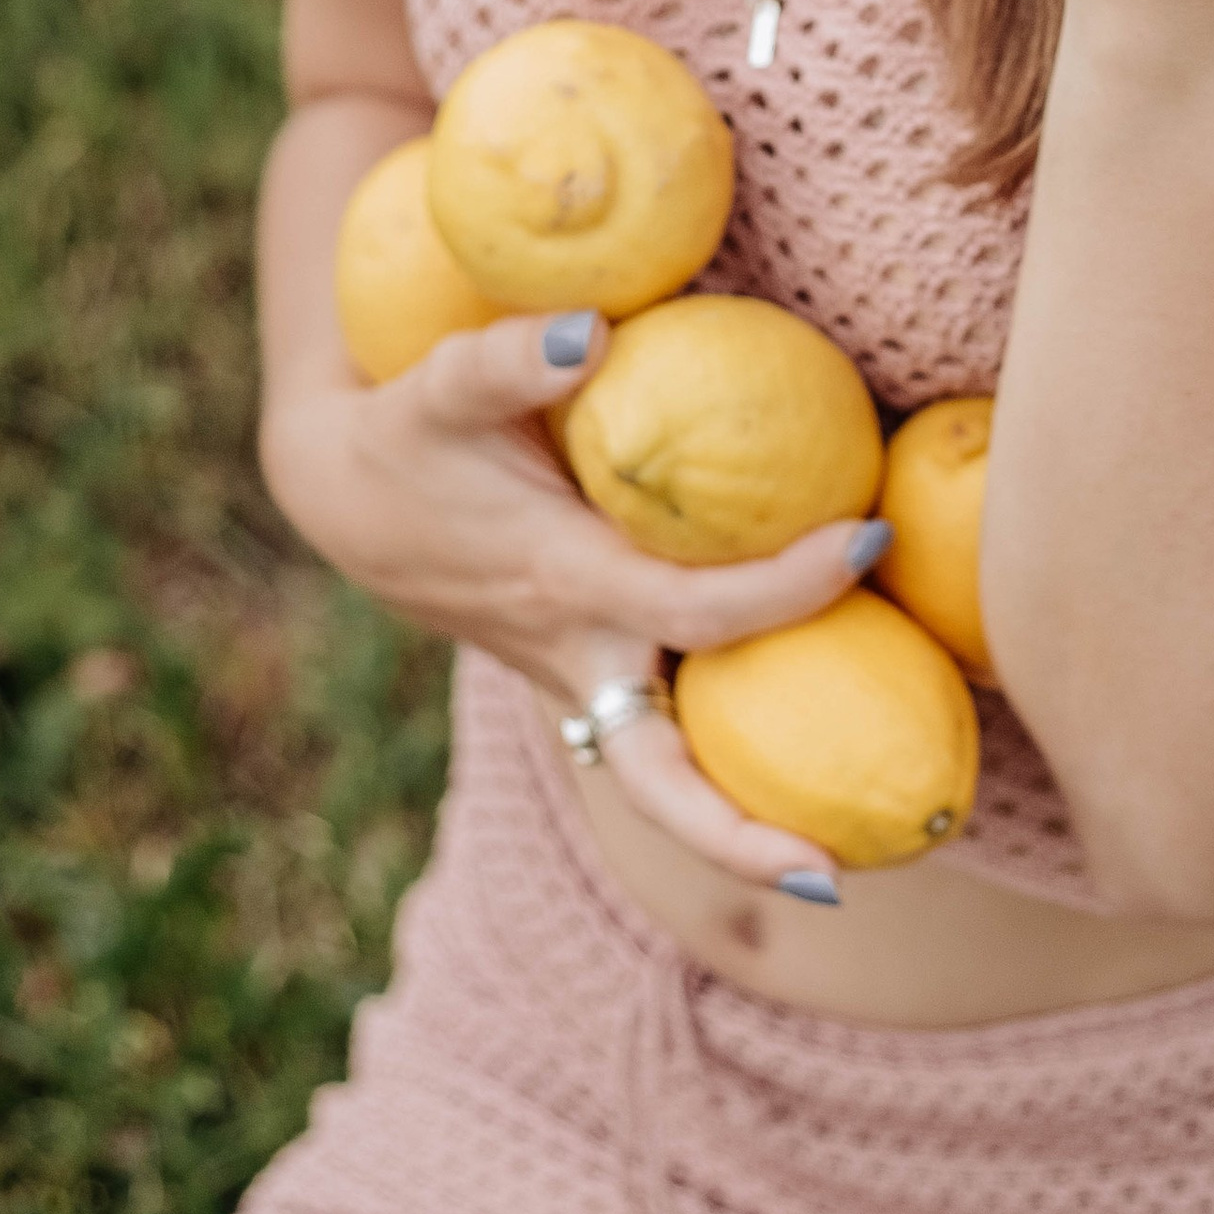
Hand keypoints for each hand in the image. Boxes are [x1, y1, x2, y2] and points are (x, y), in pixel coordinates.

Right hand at [260, 310, 876, 892]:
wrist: (344, 497)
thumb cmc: (409, 434)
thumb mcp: (439, 387)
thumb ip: (506, 359)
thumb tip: (587, 332)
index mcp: (564, 585)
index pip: (695, 611)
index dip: (787, 587)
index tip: (868, 538)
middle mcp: (576, 656)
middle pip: (658, 778)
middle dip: (734, 839)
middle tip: (831, 881)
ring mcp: (578, 684)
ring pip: (661, 779)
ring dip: (740, 829)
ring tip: (846, 863)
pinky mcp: (584, 682)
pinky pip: (661, 741)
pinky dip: (720, 768)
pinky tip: (808, 761)